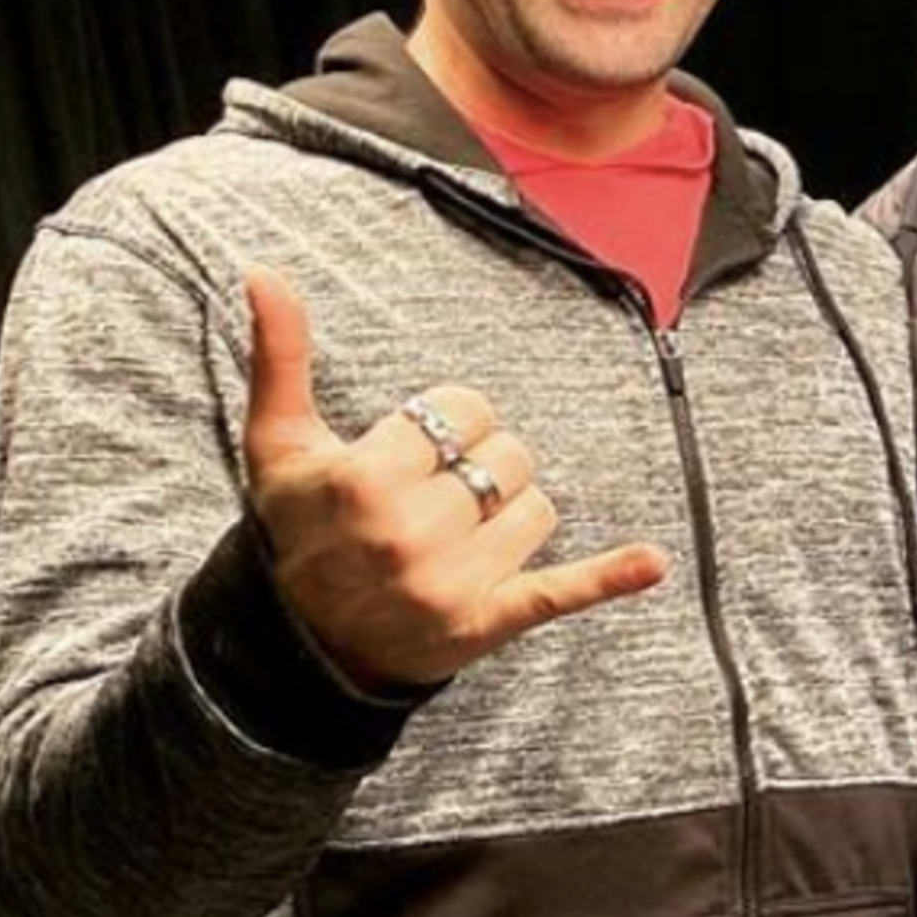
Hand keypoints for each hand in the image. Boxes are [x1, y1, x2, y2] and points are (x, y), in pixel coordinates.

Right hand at [238, 267, 669, 691]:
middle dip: (479, 464)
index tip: (417, 446)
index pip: (461, 411)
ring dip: (512, 511)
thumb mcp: (276, 445)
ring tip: (460, 533)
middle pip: (506, 455)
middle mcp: (410, 530)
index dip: (447, 420)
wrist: (299, 643)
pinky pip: (561, 591)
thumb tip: (264, 273)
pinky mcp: (487, 621)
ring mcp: (452, 581)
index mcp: (364, 478)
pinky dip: (609, 577)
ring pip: (537, 507)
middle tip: (435, 494)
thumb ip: (279, 357)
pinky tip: (651, 562)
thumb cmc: (297, 530)